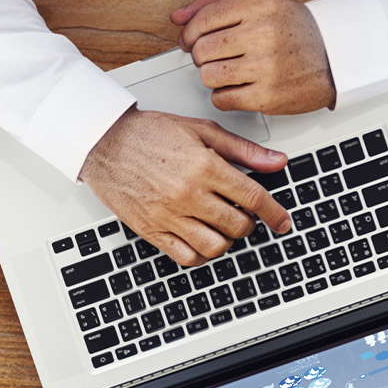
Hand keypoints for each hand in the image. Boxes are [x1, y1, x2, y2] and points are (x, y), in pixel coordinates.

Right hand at [81, 109, 292, 264]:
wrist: (105, 142)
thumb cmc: (148, 134)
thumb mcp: (202, 130)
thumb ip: (242, 150)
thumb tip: (275, 162)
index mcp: (204, 167)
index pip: (253, 198)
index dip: (274, 213)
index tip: (282, 221)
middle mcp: (188, 194)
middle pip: (237, 225)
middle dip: (248, 223)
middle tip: (244, 215)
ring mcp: (168, 215)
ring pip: (214, 245)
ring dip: (226, 240)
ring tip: (222, 227)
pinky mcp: (151, 229)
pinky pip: (184, 256)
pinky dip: (200, 255)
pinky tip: (201, 241)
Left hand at [175, 0, 335, 115]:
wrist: (334, 57)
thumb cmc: (292, 30)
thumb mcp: (259, 1)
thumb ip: (214, 3)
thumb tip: (177, 17)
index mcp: (260, 5)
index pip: (203, 20)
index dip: (190, 34)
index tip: (191, 41)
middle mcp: (263, 33)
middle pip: (202, 51)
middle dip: (202, 57)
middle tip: (217, 57)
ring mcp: (266, 66)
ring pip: (208, 76)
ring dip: (213, 77)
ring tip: (230, 71)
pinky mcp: (267, 95)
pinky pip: (221, 100)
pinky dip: (224, 96)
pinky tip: (240, 87)